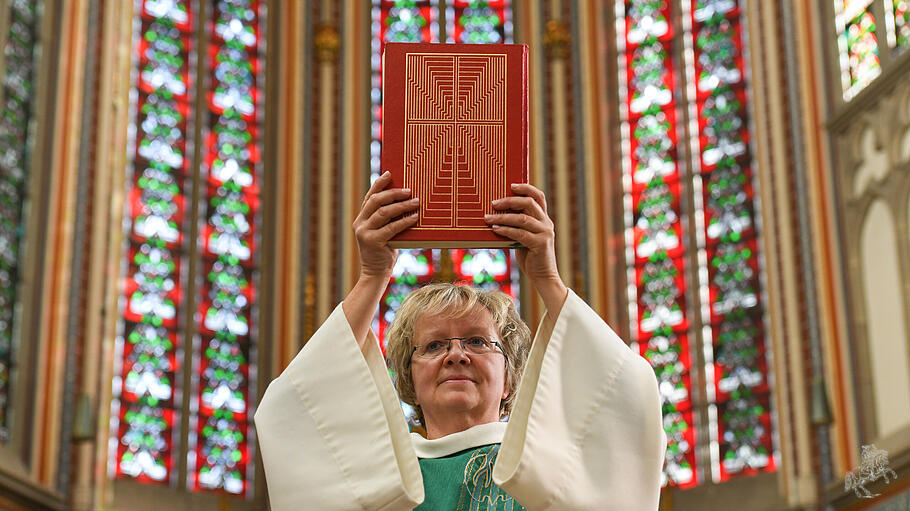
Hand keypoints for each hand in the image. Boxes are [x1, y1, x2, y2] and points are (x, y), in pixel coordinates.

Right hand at [353, 171, 418, 278]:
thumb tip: (407, 200)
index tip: (390, 173)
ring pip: (383, 212)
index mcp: (361, 218)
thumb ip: (388, 219)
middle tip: (409, 190)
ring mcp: (364, 232)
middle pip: (376, 201)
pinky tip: (414, 217)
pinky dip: (404, 221)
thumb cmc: (384, 250)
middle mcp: (360, 223)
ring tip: (416, 201)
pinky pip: (391, 228)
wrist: (375, 273)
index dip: (379, 184)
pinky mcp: (372, 241)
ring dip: (401, 205)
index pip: (369, 196)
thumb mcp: (384, 231)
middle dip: (393, 193)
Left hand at [485, 183, 566, 311]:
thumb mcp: (523, 237)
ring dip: (503, 216)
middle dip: (509, 200)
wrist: (543, 277)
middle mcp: (546, 223)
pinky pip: (520, 233)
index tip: (511, 184)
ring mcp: (545, 233)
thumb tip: (496, 214)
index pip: (538, 197)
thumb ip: (517, 225)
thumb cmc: (530, 257)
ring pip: (522, 218)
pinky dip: (506, 229)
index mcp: (544, 219)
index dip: (526, 188)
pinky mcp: (540, 244)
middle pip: (529, 203)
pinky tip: (495, 228)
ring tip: (488, 217)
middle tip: (493, 202)